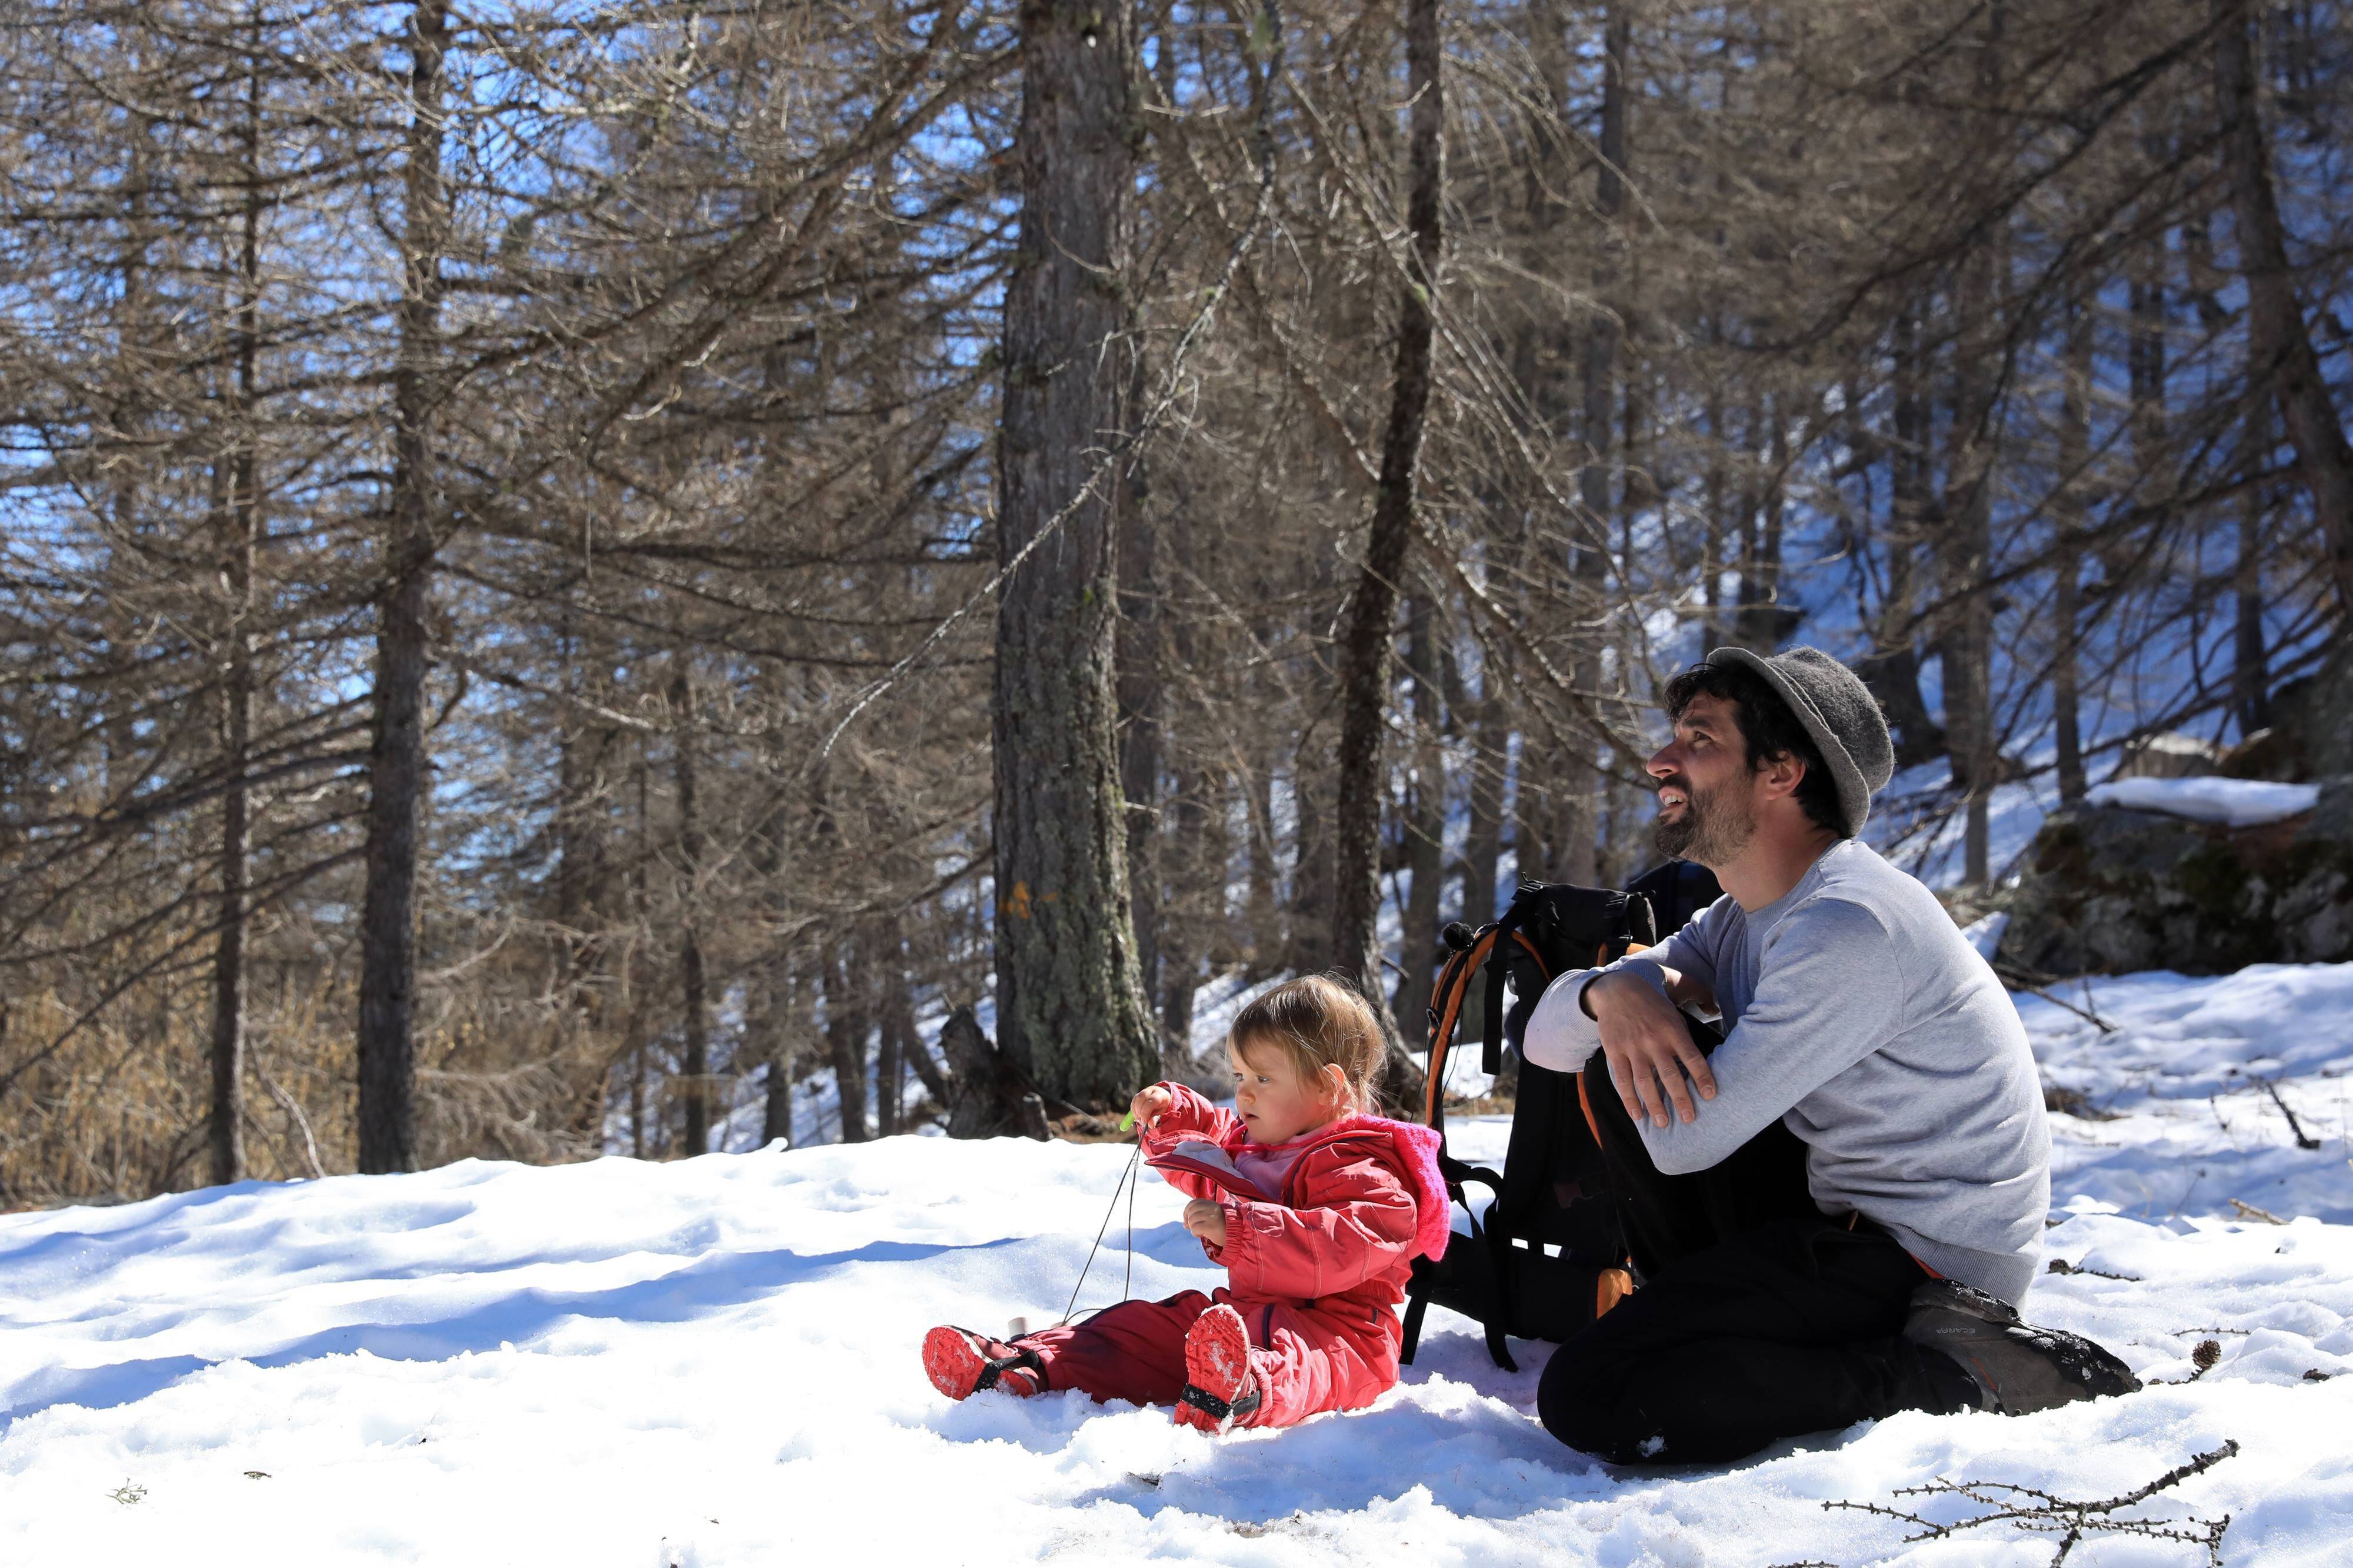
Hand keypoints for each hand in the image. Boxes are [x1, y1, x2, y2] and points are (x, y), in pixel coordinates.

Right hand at [1128, 1085, 1173, 1129]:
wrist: (1162, 1097)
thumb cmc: (1162, 1106)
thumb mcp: (1162, 1112)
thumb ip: (1156, 1118)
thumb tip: (1150, 1125)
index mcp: (1160, 1094)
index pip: (1151, 1101)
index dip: (1146, 1112)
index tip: (1144, 1122)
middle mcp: (1151, 1091)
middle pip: (1141, 1099)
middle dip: (1139, 1112)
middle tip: (1142, 1122)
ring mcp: (1143, 1091)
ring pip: (1135, 1100)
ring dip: (1135, 1112)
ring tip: (1140, 1120)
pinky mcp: (1137, 1095)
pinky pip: (1133, 1103)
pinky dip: (1133, 1111)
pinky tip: (1138, 1116)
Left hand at [1183, 1198, 1227, 1247]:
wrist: (1236, 1237)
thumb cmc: (1223, 1229)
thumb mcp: (1212, 1217)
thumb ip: (1201, 1215)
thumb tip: (1185, 1222)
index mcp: (1212, 1204)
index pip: (1194, 1203)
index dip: (1187, 1211)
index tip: (1186, 1219)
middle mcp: (1212, 1208)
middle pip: (1191, 1210)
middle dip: (1188, 1220)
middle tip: (1191, 1227)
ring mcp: (1212, 1217)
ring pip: (1192, 1219)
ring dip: (1192, 1227)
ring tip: (1199, 1232)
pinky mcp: (1211, 1226)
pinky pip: (1195, 1228)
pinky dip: (1195, 1233)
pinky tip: (1201, 1235)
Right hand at [1587, 971, 1717, 1128]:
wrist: (1618, 990)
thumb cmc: (1652, 1006)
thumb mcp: (1675, 1011)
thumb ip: (1688, 1033)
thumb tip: (1709, 1036)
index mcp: (1673, 1030)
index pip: (1692, 1057)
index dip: (1702, 1077)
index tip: (1711, 1096)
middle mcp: (1654, 1040)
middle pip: (1669, 1074)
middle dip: (1680, 1099)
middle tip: (1689, 1119)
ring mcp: (1633, 1047)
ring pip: (1645, 1081)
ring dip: (1654, 1104)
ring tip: (1663, 1124)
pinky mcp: (1615, 1052)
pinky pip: (1622, 1079)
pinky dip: (1629, 1099)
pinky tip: (1637, 1115)